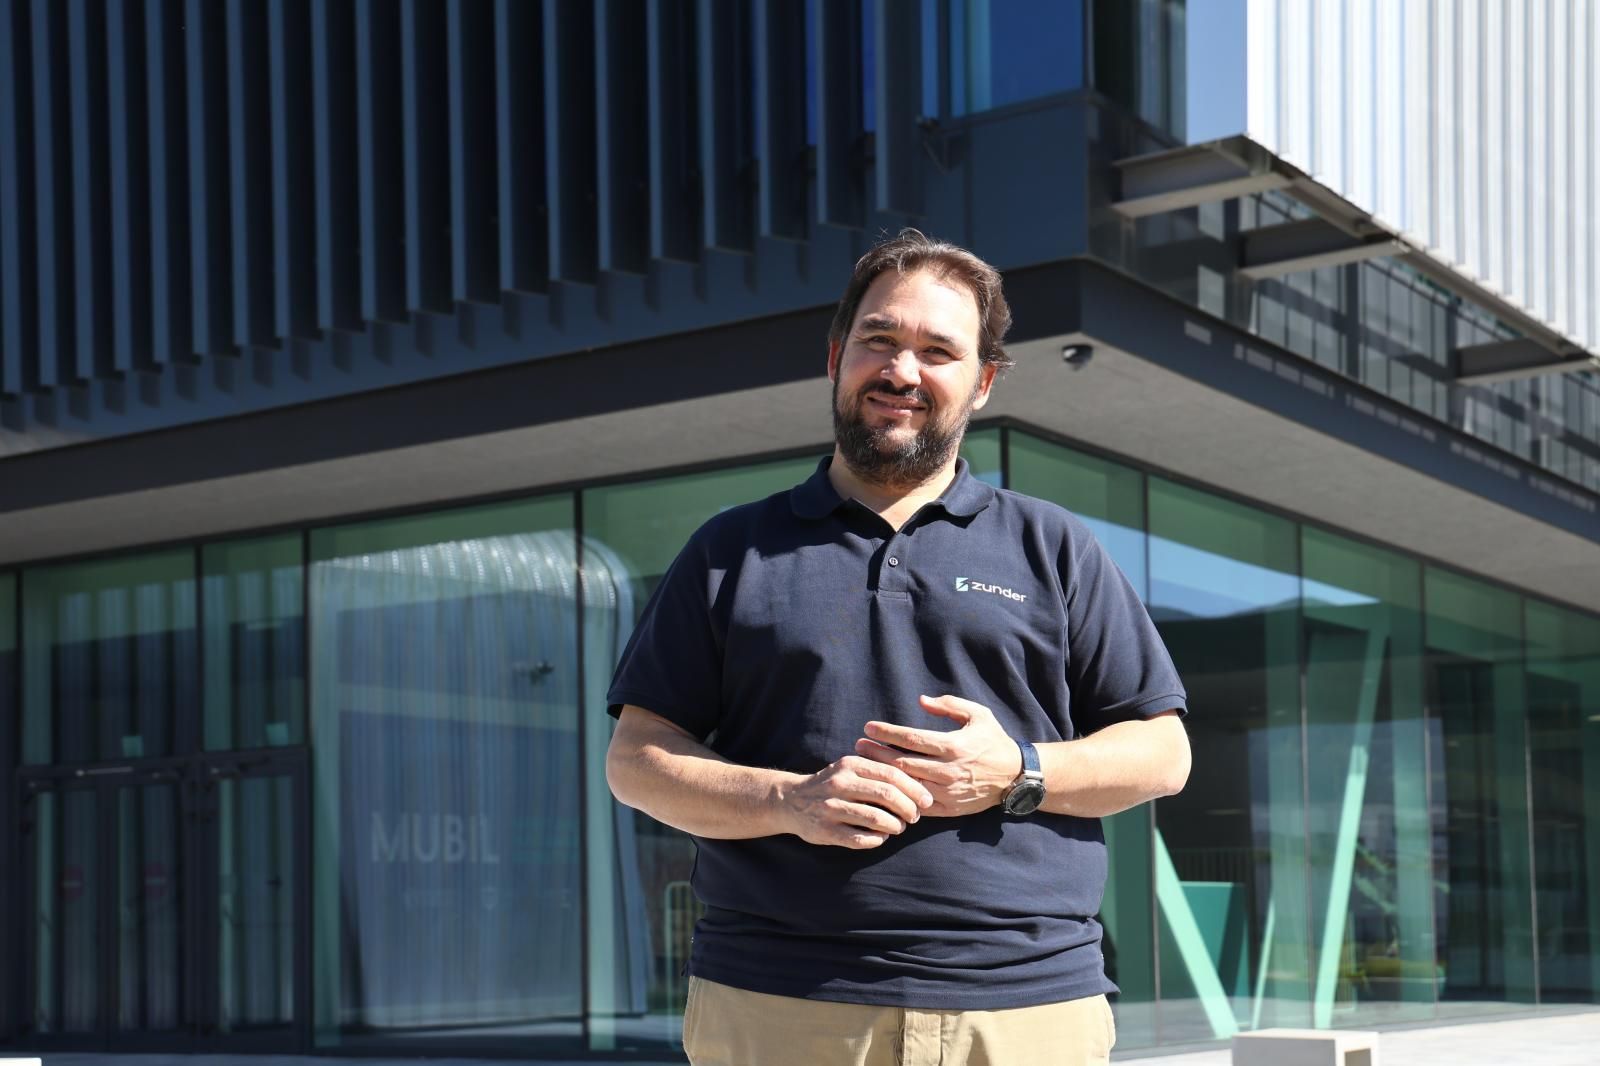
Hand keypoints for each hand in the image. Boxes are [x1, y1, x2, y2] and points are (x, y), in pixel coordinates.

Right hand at [777, 755, 934, 849]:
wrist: (791, 800)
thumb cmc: (832, 784)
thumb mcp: (851, 768)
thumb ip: (878, 771)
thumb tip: (919, 785)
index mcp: (850, 764)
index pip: (892, 774)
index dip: (914, 789)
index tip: (926, 801)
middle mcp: (840, 784)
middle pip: (887, 795)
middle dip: (909, 808)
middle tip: (915, 817)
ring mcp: (831, 808)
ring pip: (876, 819)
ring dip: (895, 826)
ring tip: (899, 827)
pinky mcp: (825, 831)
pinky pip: (860, 839)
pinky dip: (877, 840)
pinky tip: (881, 837)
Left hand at [854, 694, 1022, 816]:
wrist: (1015, 777)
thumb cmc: (994, 740)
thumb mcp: (978, 714)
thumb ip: (949, 705)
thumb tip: (920, 701)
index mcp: (953, 745)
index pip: (911, 738)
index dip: (887, 732)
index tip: (868, 727)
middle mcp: (948, 770)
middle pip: (902, 762)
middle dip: (876, 753)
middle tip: (858, 745)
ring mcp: (947, 792)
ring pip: (907, 784)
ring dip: (884, 774)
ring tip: (865, 765)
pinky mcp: (949, 808)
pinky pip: (918, 804)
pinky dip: (900, 797)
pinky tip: (885, 788)